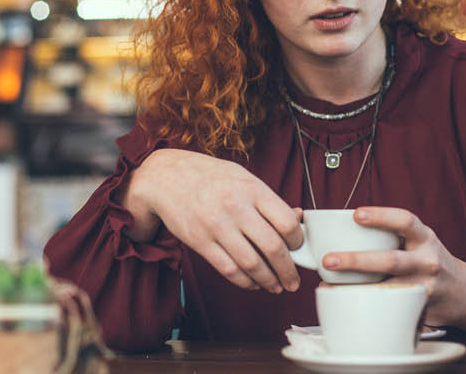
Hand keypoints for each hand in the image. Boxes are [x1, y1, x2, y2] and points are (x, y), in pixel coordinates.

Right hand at [126, 149, 302, 293]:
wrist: (167, 178)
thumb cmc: (211, 177)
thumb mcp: (244, 178)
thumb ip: (269, 200)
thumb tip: (298, 218)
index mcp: (252, 190)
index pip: (286, 222)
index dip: (298, 241)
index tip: (298, 248)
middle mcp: (236, 208)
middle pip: (272, 248)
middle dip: (288, 270)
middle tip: (294, 280)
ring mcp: (217, 226)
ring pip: (252, 264)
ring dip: (269, 281)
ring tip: (276, 286)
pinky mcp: (201, 242)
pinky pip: (229, 270)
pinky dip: (245, 282)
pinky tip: (253, 283)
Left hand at [321, 208, 465, 329]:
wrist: (464, 292)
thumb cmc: (429, 261)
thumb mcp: (419, 241)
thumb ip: (392, 236)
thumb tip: (343, 232)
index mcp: (424, 238)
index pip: (405, 221)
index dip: (380, 216)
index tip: (355, 215)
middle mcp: (427, 261)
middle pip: (392, 261)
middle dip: (357, 260)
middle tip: (329, 260)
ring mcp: (424, 287)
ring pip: (389, 289)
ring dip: (356, 289)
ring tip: (330, 288)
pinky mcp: (419, 309)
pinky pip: (391, 308)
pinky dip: (367, 306)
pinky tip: (346, 305)